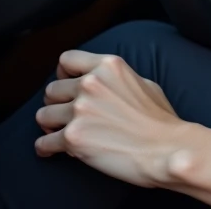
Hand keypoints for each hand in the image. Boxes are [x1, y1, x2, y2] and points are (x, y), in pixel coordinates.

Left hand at [34, 50, 196, 188]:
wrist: (167, 149)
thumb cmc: (161, 121)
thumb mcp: (144, 84)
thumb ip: (117, 80)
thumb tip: (106, 85)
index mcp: (108, 66)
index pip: (66, 60)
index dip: (63, 75)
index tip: (66, 87)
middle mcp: (91, 83)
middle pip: (51, 90)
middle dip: (57, 104)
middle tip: (66, 116)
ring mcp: (80, 110)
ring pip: (43, 115)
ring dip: (50, 126)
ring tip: (59, 133)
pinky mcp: (73, 137)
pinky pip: (44, 142)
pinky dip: (46, 147)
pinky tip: (52, 150)